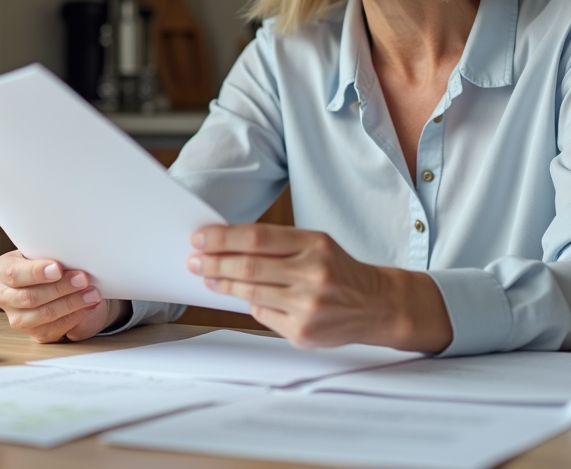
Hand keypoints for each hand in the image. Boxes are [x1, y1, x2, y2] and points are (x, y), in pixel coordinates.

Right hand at [0, 250, 128, 342]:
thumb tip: (68, 255)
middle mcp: (4, 296)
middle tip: (83, 279)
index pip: (13, 273)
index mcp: (1, 269)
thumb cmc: (49, 261)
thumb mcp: (45, 251)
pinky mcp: (35, 333)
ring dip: (72, 303)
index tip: (58, 268)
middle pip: (30, 297)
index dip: (36, 272)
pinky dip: (75, 316)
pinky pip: (55, 328)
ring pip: (44, 314)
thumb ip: (50, 253)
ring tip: (92, 293)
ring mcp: (17, 317)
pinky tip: (88, 305)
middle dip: (60, 287)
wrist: (57, 281)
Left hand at [188, 224, 451, 351]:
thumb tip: (226, 246)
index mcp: (315, 245)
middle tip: (193, 259)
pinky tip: (240, 297)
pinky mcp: (303, 332)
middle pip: (248, 267)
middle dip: (213, 263)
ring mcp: (308, 306)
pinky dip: (249, 304)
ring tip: (207, 277)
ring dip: (222, 285)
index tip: (200, 237)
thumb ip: (277, 245)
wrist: (377, 304)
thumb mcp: (316, 245)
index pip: (257, 238)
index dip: (222, 238)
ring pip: (251, 293)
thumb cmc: (339, 270)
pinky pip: (263, 315)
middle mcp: (313, 274)